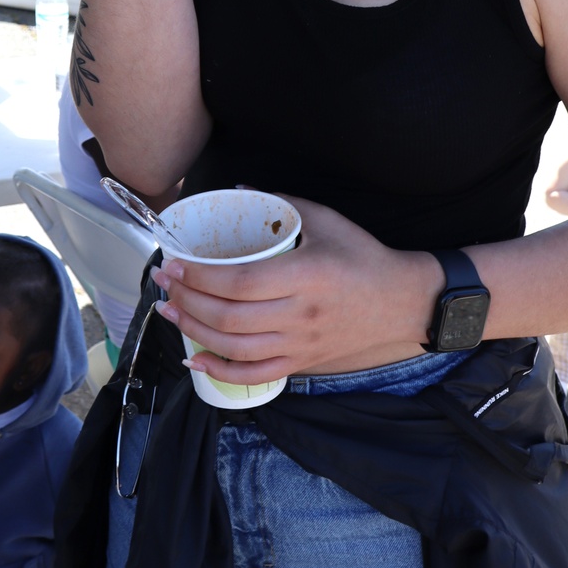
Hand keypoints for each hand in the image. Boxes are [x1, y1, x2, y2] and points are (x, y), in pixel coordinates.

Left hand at [150, 197, 434, 382]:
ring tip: (169, 310)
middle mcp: (299, 316)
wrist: (402, 303)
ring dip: (194, 331)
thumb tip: (238, 191)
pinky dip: (218, 370)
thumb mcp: (327, 220)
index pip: (239, 282)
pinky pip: (254, 376)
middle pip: (229, 317)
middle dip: (187, 299)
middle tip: (164, 281)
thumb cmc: (363, 257)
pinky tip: (195, 357)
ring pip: (234, 348)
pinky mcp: (301, 363)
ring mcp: (299, 344)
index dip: (200, 276)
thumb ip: (281, 205)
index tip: (174, 261)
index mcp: (305, 276)